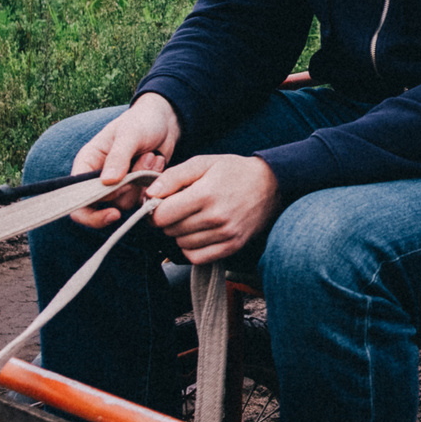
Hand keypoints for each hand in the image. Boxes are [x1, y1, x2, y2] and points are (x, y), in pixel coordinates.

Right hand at [68, 94, 179, 227]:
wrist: (164, 121)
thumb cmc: (141, 121)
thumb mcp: (129, 134)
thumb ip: (118, 156)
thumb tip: (107, 182)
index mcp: (86, 164)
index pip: (78, 201)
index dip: (92, 214)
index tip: (114, 213)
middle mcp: (98, 178)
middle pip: (104, 204)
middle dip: (127, 187)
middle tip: (143, 159)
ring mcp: (117, 185)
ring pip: (125, 203)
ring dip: (142, 182)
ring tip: (150, 155)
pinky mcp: (135, 188)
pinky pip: (141, 199)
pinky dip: (152, 183)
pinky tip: (156, 161)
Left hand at [143, 153, 281, 262]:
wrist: (271, 184)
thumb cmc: (234, 171)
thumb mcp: (203, 163)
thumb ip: (173, 176)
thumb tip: (149, 193)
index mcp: (205, 194)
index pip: (162, 216)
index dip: (155, 210)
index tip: (160, 204)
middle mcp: (215, 217)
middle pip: (170, 230)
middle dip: (168, 220)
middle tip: (178, 208)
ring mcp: (225, 234)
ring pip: (181, 244)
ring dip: (180, 233)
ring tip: (191, 218)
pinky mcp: (232, 246)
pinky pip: (197, 258)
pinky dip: (191, 248)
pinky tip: (197, 234)